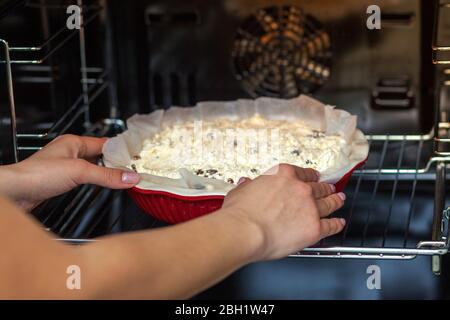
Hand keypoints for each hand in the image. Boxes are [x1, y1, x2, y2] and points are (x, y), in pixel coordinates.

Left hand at [0, 134, 139, 209]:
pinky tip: (102, 186)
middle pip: (100, 156)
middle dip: (116, 163)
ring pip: (93, 167)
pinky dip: (96, 181)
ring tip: (122, 178)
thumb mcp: (80, 172)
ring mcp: (66, 166)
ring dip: (106, 173)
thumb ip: (107, 175)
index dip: (121, 150)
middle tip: (133, 170)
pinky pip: (85, 178)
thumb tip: (130, 177)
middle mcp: (70, 152)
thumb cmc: (37, 174)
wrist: (15, 192)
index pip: (105, 144)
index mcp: (74, 142)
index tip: (136, 157)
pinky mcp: (62, 180)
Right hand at [222, 164, 345, 260]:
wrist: (245, 230)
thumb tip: (246, 184)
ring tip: (339, 200)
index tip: (312, 177)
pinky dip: (337, 224)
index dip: (310, 176)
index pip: (303, 173)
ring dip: (336, 201)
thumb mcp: (240, 191)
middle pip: (319, 187)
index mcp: (283, 175)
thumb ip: (247, 186)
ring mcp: (310, 208)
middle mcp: (300, 188)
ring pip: (329, 203)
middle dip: (325, 188)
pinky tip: (339, 223)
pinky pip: (331, 225)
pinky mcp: (314, 227)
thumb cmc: (240, 213)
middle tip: (329, 188)